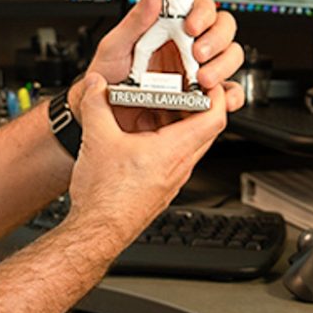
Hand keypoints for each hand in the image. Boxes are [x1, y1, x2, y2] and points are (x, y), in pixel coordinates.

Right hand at [63, 74, 235, 241]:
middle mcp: (179, 167)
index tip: (208, 80)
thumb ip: (96, 103)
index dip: (217, 94)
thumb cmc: (105, 198)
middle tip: (183, 87)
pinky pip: (174, 158)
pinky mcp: (161, 188)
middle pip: (205, 129)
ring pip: (189, 144)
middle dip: (197, 104)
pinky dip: (166, 140)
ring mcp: (172, 179)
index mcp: (173, 151)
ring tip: (158, 108)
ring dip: (179, 123)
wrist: (97, 232)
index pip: (215, 117)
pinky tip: (142, 136)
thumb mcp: (97, 139)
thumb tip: (95, 84)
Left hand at [81, 0, 245, 130]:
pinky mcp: (203, 97)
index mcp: (169, 27)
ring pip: (230, 56)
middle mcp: (188, 45)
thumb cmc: (108, 77)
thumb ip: (135, 20)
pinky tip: (219, 98)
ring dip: (223, 64)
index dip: (202, 11)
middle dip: (217, 38)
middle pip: (223, 28)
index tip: (191, 25)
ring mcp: (198, 70)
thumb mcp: (114, 47)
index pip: (200, 6)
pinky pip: (229, 92)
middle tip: (199, 53)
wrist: (103, 115)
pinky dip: (232, 94)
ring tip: (203, 79)